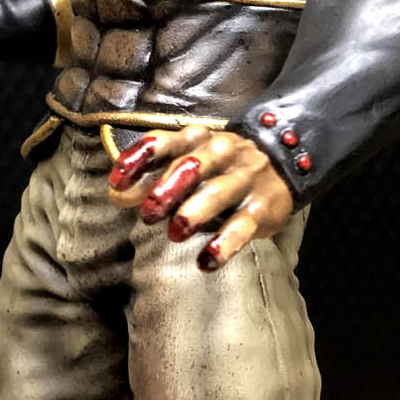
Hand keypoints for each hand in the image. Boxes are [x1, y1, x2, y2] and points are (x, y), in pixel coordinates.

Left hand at [107, 124, 293, 270]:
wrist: (283, 162)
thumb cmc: (219, 166)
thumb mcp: (186, 164)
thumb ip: (150, 178)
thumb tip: (116, 194)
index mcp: (195, 138)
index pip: (164, 141)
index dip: (139, 159)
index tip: (117, 181)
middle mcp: (220, 152)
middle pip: (192, 164)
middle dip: (168, 186)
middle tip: (148, 212)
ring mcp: (243, 178)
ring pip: (218, 191)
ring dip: (194, 211)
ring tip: (175, 233)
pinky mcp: (261, 207)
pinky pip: (242, 225)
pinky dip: (225, 244)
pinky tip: (206, 261)